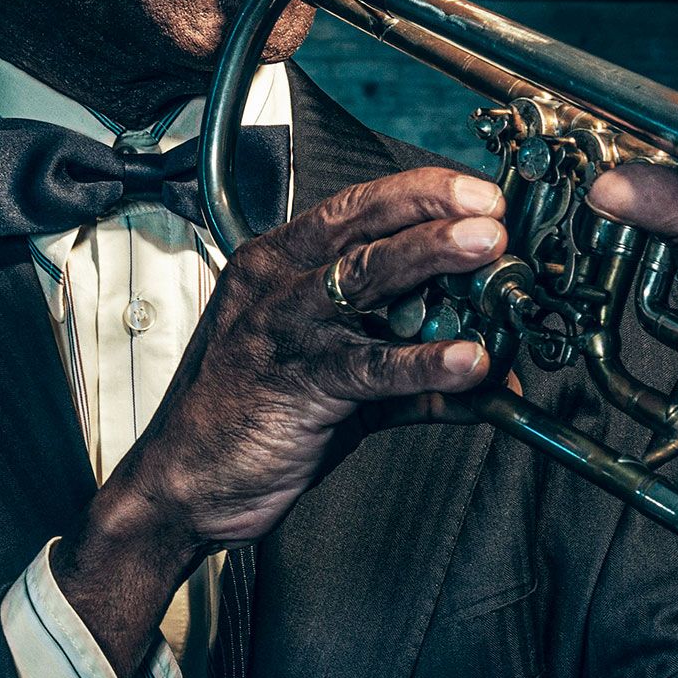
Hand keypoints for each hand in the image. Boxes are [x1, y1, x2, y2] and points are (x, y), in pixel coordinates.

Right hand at [54, 167, 507, 673]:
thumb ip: (410, 369)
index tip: (478, 195)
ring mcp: (282, 330)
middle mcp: (277, 284)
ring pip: (364, 278)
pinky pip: (369, 366)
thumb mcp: (337, 381)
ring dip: (431, 258)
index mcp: (278, 264)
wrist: (186, 484)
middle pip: (361, 225)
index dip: (420, 193)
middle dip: (431, 208)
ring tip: (486, 250)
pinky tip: (469, 362)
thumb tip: (490, 369)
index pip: (355, 207)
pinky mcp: (294, 384)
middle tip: (491, 210)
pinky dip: (424, 362)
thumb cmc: (249, 421)